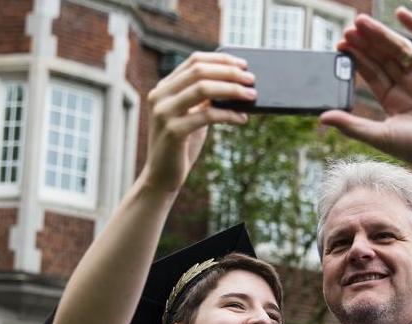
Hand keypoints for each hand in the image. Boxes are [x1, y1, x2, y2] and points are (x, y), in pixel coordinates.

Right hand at [139, 52, 255, 195]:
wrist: (161, 176)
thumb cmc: (181, 145)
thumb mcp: (191, 116)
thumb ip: (204, 99)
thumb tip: (235, 83)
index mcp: (164, 88)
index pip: (194, 61)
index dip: (221, 59)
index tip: (243, 64)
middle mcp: (160, 96)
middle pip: (200, 71)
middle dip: (230, 73)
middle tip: (252, 79)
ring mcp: (164, 113)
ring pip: (203, 88)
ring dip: (232, 90)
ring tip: (251, 95)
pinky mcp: (172, 131)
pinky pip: (207, 115)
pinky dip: (228, 114)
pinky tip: (242, 118)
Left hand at [320, 8, 411, 195]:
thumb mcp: (381, 136)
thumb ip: (352, 125)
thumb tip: (322, 117)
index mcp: (393, 102)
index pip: (371, 75)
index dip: (356, 59)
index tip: (340, 45)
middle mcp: (409, 88)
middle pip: (383, 59)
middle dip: (365, 44)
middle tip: (348, 29)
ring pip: (401, 49)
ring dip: (382, 34)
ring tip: (362, 22)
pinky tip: (401, 14)